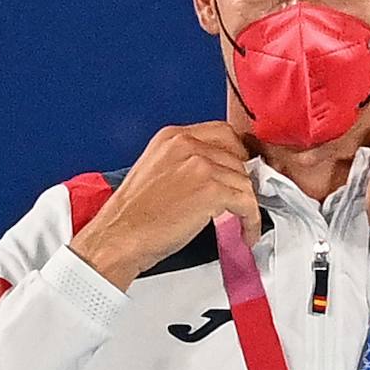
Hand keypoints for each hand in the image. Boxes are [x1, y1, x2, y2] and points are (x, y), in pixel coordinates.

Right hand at [70, 122, 260, 290]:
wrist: (118, 236)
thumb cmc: (133, 214)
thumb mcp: (155, 171)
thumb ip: (184, 163)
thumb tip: (215, 173)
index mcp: (172, 137)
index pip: (222, 133)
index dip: (238, 153)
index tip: (242, 169)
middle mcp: (187, 145)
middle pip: (237, 157)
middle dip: (244, 181)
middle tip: (244, 200)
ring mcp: (200, 166)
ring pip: (245, 181)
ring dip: (249, 205)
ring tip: (244, 222)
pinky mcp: (211, 190)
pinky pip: (247, 203)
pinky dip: (251, 221)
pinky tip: (246, 233)